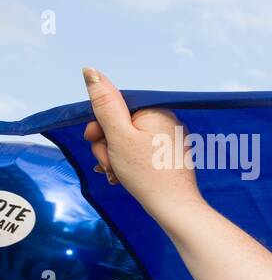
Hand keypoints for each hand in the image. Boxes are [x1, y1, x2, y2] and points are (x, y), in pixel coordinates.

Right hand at [81, 68, 203, 216]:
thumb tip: (91, 72)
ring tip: (115, 174)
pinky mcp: (169, 156)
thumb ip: (104, 103)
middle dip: (107, 144)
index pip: (116, 106)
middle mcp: (167, 121)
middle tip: (107, 163)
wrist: (174, 207)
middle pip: (121, 125)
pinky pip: (141, 153)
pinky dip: (127, 163)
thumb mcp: (118, 135)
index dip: (99, 124)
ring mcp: (170, 139)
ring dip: (114, 156)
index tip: (92, 138)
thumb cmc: (146, 173)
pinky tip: (121, 177)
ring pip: (128, 141)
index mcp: (156, 111)